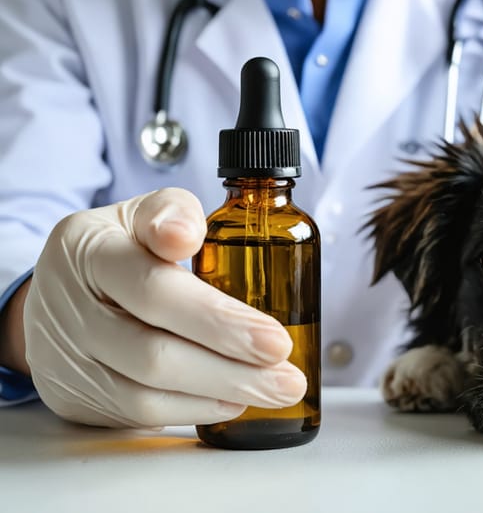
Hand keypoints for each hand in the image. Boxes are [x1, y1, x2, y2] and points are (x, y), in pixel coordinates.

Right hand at [23, 188, 306, 427]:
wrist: (51, 296)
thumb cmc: (116, 249)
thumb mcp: (140, 214)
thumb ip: (174, 212)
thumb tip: (186, 235)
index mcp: (88, 252)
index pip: (154, 290)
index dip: (217, 319)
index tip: (275, 340)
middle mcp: (71, 310)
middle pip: (153, 354)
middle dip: (231, 371)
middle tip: (287, 378)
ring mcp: (69, 360)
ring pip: (147, 393)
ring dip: (220, 395)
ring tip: (275, 391)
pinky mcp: (77, 396)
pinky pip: (139, 414)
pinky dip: (194, 410)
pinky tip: (233, 400)